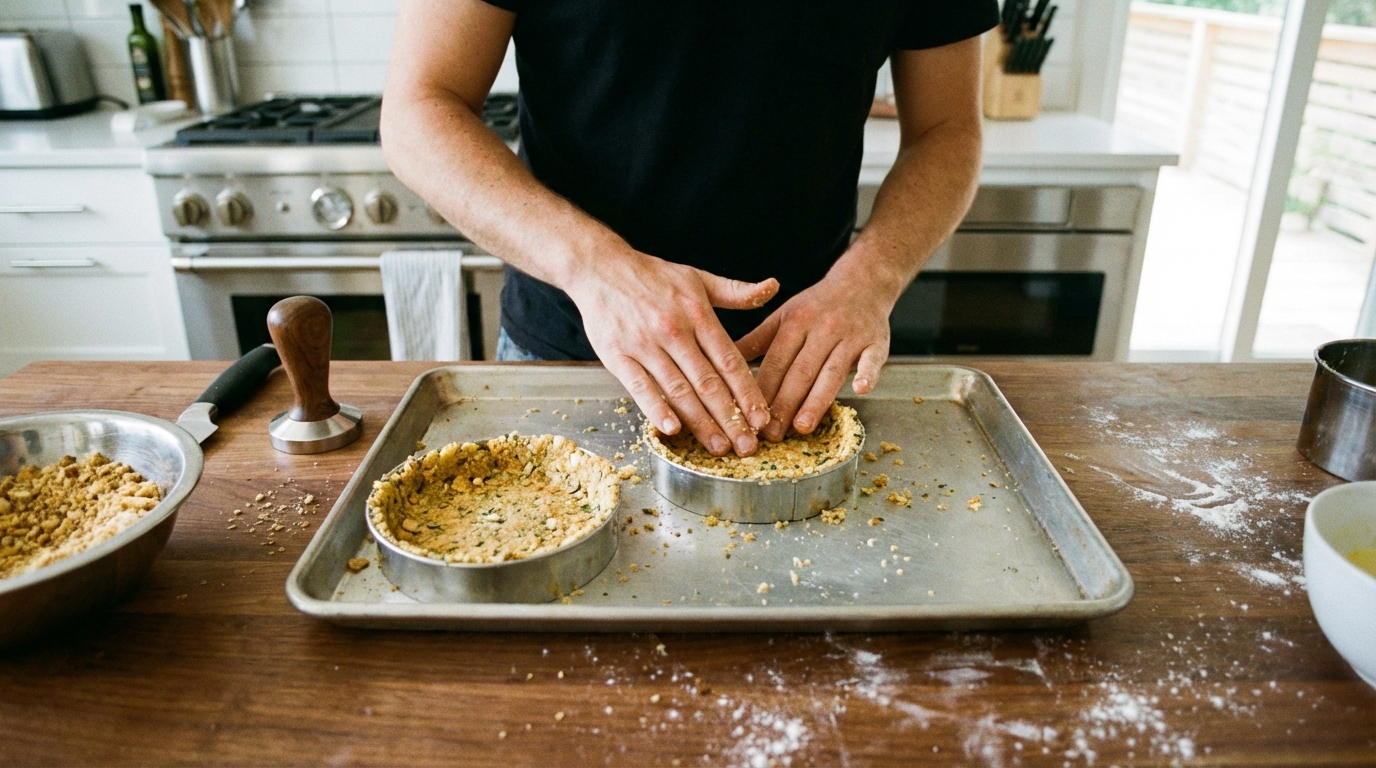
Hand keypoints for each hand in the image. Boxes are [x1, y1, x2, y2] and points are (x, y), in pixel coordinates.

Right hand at [566, 250, 778, 455]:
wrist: (600, 268)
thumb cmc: (652, 276)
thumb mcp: (698, 277)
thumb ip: (736, 291)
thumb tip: (773, 288)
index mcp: (697, 314)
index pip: (729, 361)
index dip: (748, 393)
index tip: (762, 418)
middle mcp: (674, 331)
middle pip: (708, 382)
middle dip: (730, 418)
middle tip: (747, 446)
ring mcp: (644, 345)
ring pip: (678, 390)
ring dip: (700, 422)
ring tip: (718, 447)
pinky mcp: (617, 356)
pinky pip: (640, 387)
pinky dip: (656, 408)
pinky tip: (672, 429)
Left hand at [735, 270, 892, 441]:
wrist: (862, 282)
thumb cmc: (817, 305)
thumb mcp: (784, 316)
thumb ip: (756, 341)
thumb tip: (720, 362)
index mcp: (795, 322)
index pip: (776, 362)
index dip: (763, 391)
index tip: (751, 418)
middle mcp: (822, 328)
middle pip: (801, 371)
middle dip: (785, 404)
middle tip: (772, 434)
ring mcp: (851, 335)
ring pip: (831, 372)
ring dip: (816, 400)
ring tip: (802, 426)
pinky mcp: (877, 342)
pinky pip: (872, 360)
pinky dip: (867, 374)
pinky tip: (859, 390)